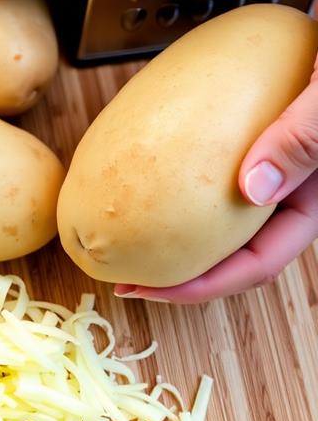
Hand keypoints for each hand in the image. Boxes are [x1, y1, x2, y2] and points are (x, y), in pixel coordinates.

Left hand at [115, 56, 317, 303]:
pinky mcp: (247, 132)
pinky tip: (141, 164)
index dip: (201, 285)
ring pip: (216, 209)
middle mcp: (287, 187)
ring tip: (124, 229)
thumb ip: (302, 137)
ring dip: (171, 226)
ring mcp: (265, 161)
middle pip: (230, 248)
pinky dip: (175, 172)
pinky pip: (206, 163)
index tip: (147, 288)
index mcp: (312, 197)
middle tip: (122, 272)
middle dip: (177, 268)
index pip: (258, 262)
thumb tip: (251, 189)